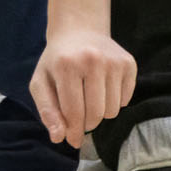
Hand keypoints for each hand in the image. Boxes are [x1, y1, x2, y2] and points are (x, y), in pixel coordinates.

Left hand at [30, 26, 136, 149]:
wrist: (79, 29)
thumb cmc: (57, 61)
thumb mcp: (41, 83)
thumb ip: (47, 111)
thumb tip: (58, 138)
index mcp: (67, 65)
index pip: (74, 112)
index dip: (73, 131)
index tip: (72, 140)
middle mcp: (93, 60)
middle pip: (96, 114)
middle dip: (87, 125)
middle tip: (81, 119)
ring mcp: (114, 61)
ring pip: (112, 110)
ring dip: (101, 114)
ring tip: (90, 99)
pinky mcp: (129, 63)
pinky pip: (125, 100)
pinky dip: (114, 102)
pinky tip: (103, 88)